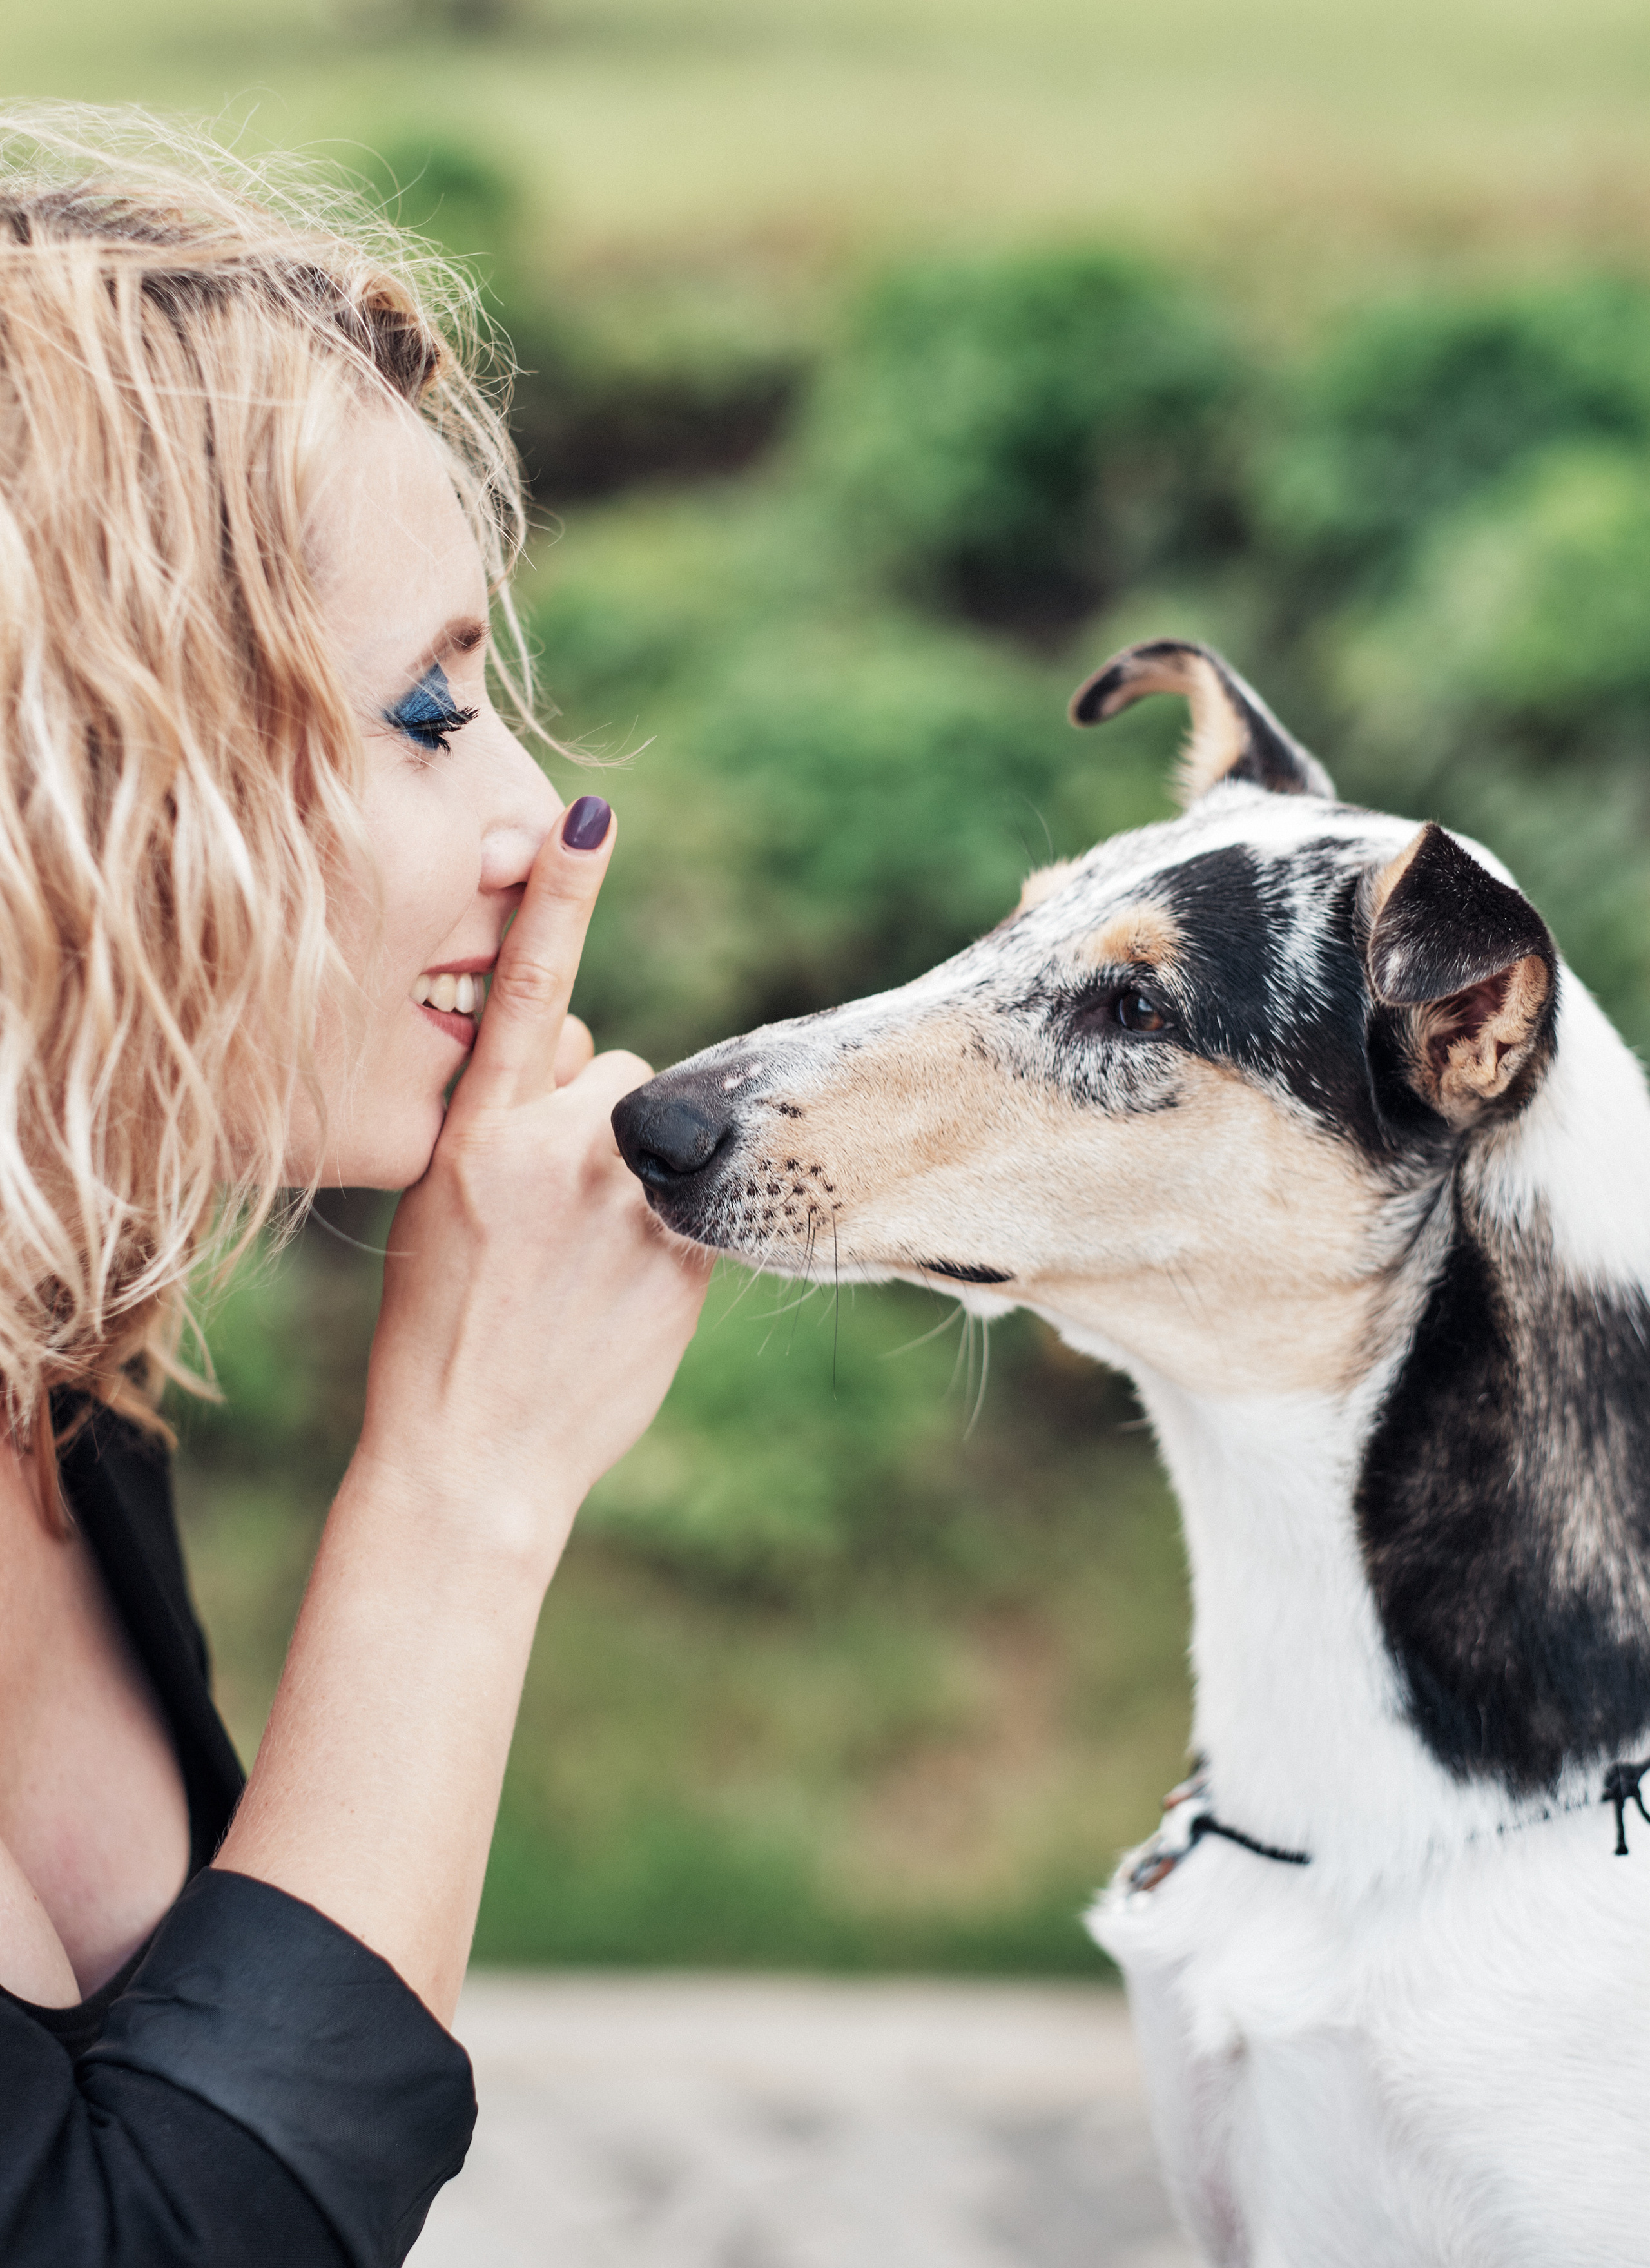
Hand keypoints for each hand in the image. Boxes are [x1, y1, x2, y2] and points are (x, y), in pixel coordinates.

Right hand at [357, 802, 711, 1570]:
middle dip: (594, 1113)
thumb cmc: (442, 1327)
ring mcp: (632, 1205)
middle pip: (614, 1065)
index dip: (559, 895)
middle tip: (550, 1205)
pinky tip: (616, 1290)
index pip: (529, 987)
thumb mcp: (442, 1206)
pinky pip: (692, 1199)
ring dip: (637, 1167)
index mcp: (480, 1133)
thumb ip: (509, 1126)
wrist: (473, 1454)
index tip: (591, 813)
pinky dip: (665, 1229)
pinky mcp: (689, 1255)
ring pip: (656, 1128)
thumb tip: (584, 1078)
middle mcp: (559, 1153)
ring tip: (585, 1254)